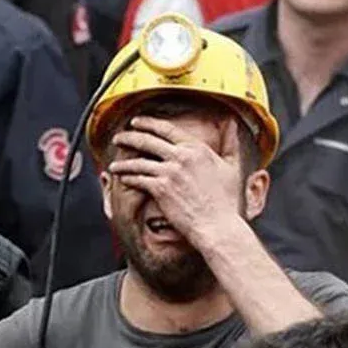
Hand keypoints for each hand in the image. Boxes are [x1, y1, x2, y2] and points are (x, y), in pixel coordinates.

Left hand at [108, 116, 243, 248]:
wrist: (217, 225)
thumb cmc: (226, 201)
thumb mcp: (232, 166)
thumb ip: (230, 143)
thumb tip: (232, 123)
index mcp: (196, 148)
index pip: (166, 129)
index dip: (148, 124)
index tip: (136, 122)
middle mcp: (181, 156)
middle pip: (147, 141)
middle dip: (129, 138)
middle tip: (119, 138)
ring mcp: (170, 172)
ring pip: (138, 161)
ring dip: (123, 162)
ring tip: (114, 164)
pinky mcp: (161, 189)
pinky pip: (138, 180)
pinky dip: (128, 178)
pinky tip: (122, 179)